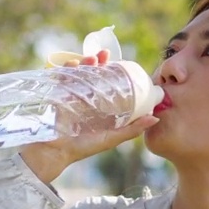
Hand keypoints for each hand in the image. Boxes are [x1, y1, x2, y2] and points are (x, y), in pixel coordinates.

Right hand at [20, 49, 159, 182]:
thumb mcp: (110, 138)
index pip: (105, 82)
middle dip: (97, 61)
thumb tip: (155, 118)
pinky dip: (64, 67)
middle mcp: (83, 99)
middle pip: (91, 73)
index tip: (117, 61)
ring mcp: (67, 95)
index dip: (111, 70)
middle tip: (103, 55)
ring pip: (76, 72)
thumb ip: (131, 129)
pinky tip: (72, 64)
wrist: (53, 152)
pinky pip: (59, 76)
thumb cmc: (82, 147)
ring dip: (83, 62)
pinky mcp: (53, 94)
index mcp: (97, 106)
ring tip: (89, 59)